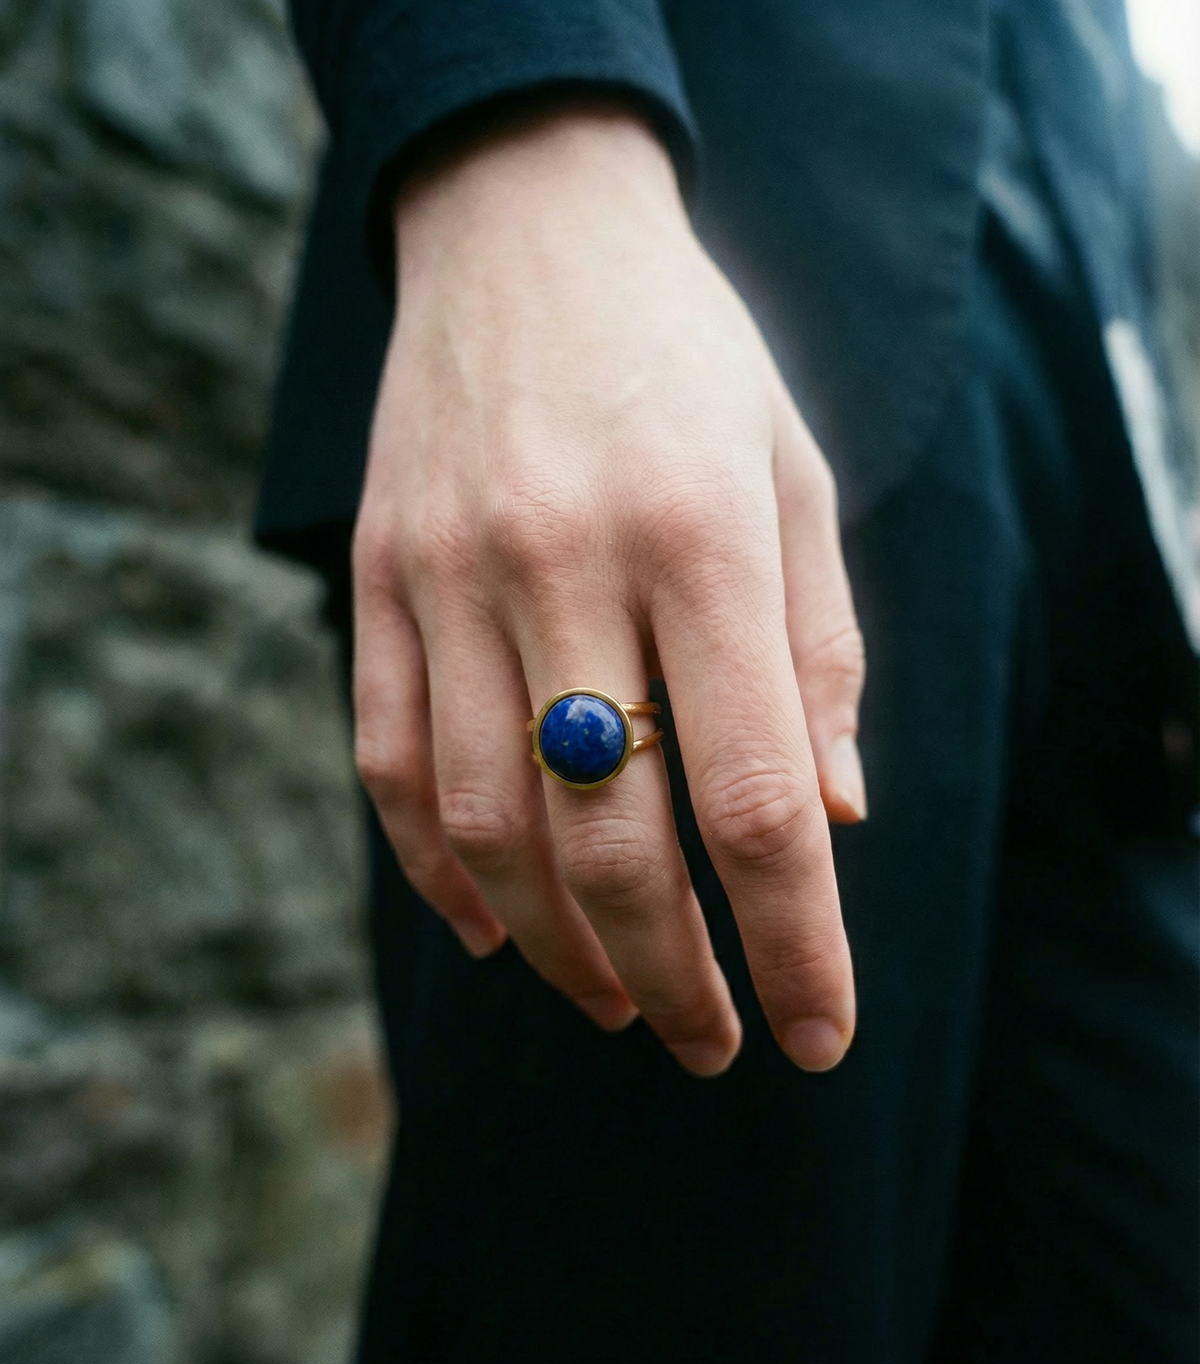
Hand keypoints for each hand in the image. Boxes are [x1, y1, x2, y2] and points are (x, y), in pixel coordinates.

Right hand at [353, 107, 864, 1075]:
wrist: (522, 232)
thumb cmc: (689, 358)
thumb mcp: (796, 474)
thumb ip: (817, 652)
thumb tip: (835, 822)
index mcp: (700, 535)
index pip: (754, 795)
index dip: (796, 941)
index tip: (818, 1036)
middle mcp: (562, 563)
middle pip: (612, 839)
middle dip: (674, 974)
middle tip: (713, 1042)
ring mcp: (447, 576)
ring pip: (490, 826)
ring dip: (561, 946)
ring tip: (620, 1000)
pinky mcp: (376, 584)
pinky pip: (391, 765)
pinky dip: (442, 875)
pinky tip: (499, 929)